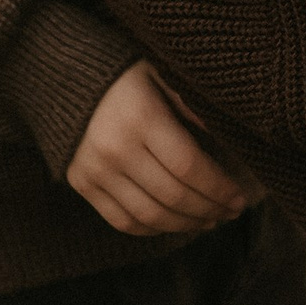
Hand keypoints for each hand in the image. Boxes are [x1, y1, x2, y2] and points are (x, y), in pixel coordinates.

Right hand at [66, 61, 257, 236]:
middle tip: (231, 213)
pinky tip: (175, 223)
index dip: (219, 188)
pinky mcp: (81, 183)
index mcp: (142, 117)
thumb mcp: (162, 75)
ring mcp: (95, 169)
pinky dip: (153, 229)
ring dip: (185, 224)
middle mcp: (116, 147)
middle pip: (173, 195)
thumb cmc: (126, 76)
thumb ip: (192, 106)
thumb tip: (226, 141)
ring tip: (209, 221)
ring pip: (150, 215)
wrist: (65, 78)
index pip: (190, 166)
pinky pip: (122, 220)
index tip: (239, 198)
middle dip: (209, 209)